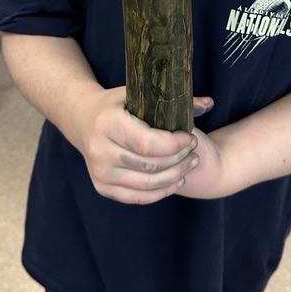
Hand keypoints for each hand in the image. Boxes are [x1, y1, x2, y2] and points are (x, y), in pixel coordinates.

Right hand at [75, 86, 201, 204]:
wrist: (82, 120)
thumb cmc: (116, 105)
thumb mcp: (137, 94)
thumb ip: (171, 100)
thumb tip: (209, 103)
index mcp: (107, 123)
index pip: (147, 143)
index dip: (174, 144)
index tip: (190, 137)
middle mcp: (99, 150)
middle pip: (150, 166)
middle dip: (178, 160)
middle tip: (194, 152)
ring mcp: (99, 172)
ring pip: (146, 185)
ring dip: (174, 177)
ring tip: (190, 165)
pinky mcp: (101, 187)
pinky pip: (137, 197)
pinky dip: (160, 192)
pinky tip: (176, 181)